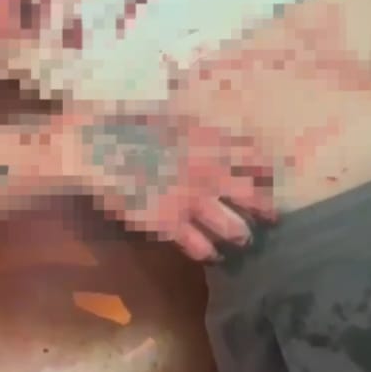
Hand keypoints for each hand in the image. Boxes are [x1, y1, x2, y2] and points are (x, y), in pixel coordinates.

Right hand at [78, 114, 276, 262]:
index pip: (257, 160)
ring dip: (242, 236)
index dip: (267, 172)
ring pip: (236, 230)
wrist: (98, 148)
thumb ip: (200, 131)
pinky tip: (209, 254)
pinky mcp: (171, 225)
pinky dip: (208, 253)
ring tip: (242, 240)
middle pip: (256, 199)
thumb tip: (219, 138)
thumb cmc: (130, 125)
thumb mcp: (174, 117)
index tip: (269, 179)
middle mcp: (211, 174)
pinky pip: (201, 247)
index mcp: (213, 142)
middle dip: (267, 210)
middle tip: (272, 217)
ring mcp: (193, 202)